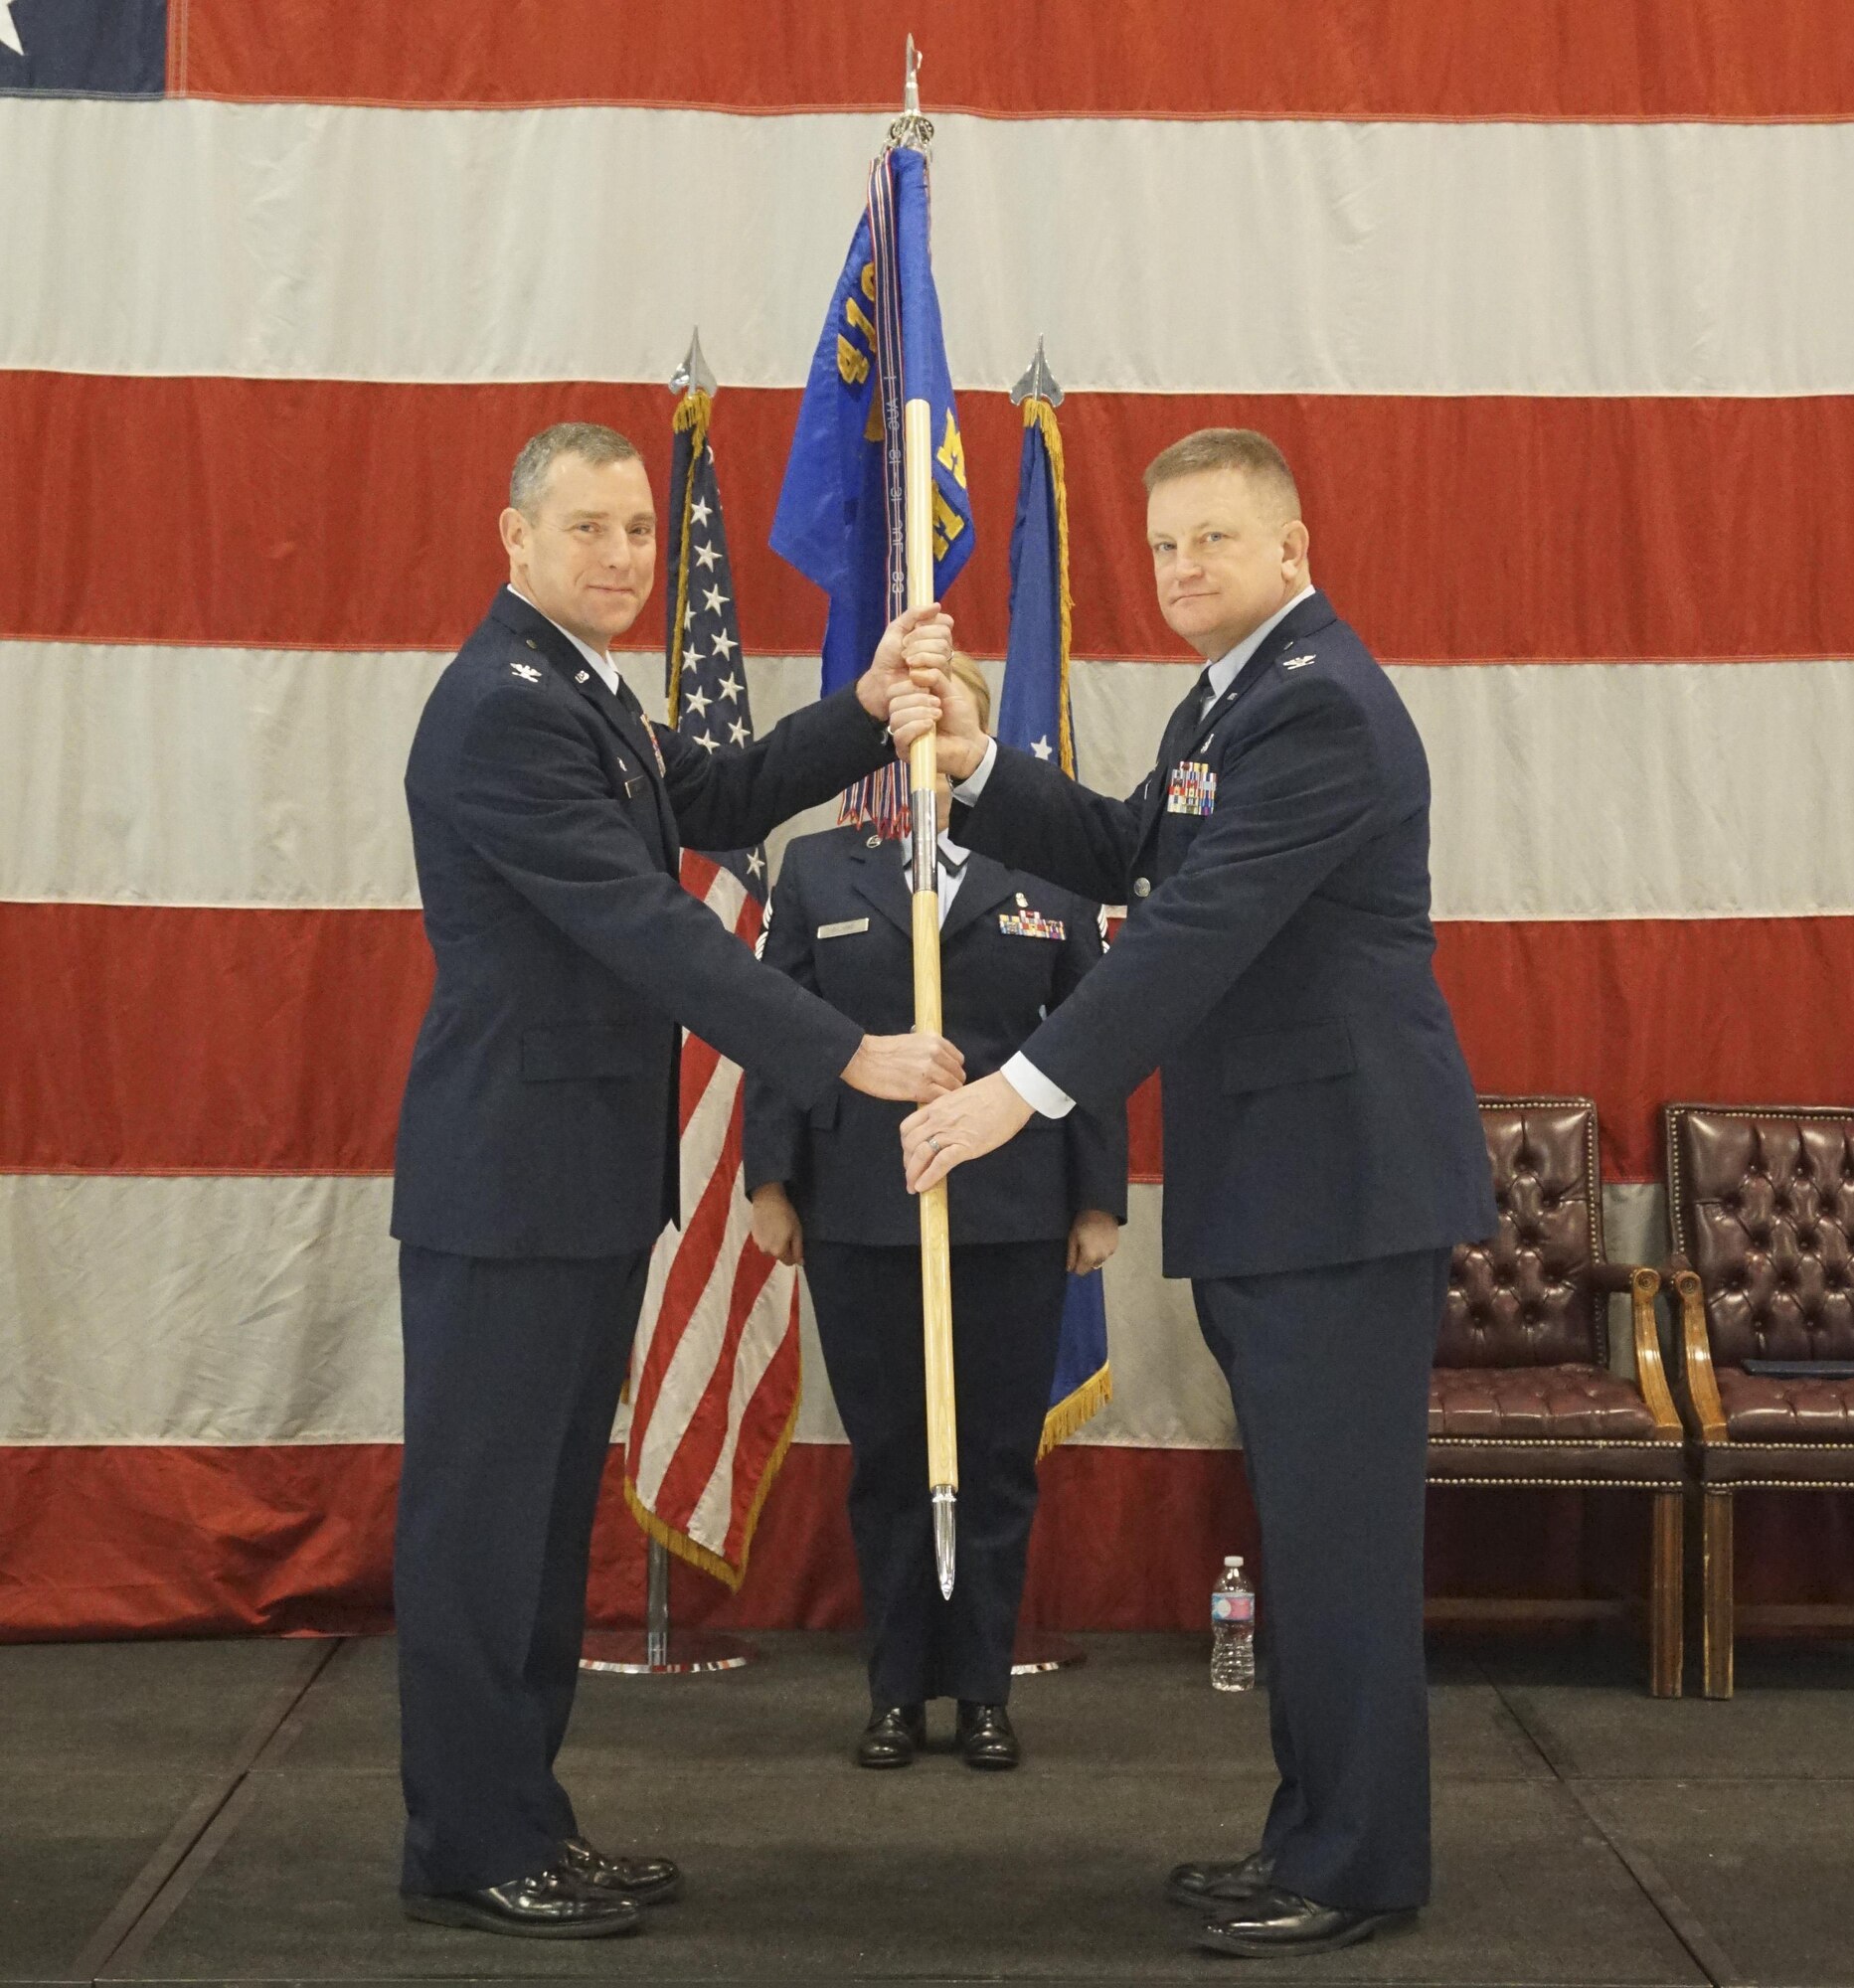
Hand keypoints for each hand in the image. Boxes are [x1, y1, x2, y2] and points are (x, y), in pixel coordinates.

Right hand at [750, 1184, 803, 1266]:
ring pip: (771, 1248)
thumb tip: (800, 1263)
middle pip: (779, 1255)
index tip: (795, 1241)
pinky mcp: (754, 1236)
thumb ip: (798, 1249)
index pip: (789, 1262)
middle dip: (784, 1247)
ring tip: (778, 1228)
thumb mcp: (797, 1232)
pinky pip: (764, 1242)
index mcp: (778, 1251)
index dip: (794, 1254)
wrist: (768, 1200)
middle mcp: (766, 1251)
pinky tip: (770, 1225)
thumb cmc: (786, 1215)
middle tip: (787, 1232)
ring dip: (775, 1243)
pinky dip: (768, 1237)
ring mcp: (758, 1244)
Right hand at [843, 1031, 964, 1102]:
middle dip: (950, 1085)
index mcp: (934, 1040)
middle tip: (937, 1091)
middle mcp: (936, 1053)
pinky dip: (937, 1103)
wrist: (862, 1058)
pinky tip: (926, 1103)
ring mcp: (930, 1071)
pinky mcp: (921, 1088)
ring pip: (953, 1088)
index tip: (943, 1078)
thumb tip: (942, 1067)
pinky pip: (941, 1099)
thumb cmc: (882, 1052)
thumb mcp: (912, 1042)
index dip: (951, 1071)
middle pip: (959, 1075)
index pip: (959, 1060)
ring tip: (931, 1098)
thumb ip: (930, 1052)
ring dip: (944, 1095)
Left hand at [857, 604, 952, 721]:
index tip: (911, 630)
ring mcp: (944, 664)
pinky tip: (911, 670)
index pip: (946, 622)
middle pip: (944, 633)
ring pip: (943, 648)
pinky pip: (941, 663)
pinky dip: (922, 662)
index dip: (928, 623)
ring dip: (919, 650)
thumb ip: (914, 614)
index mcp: (934, 635)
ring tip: (906, 659)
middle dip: (920, 637)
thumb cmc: (888, 656)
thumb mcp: (897, 628)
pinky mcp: (942, 679)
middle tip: (904, 646)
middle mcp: (942, 648)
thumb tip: (937, 605)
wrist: (882, 680)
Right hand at [889, 657, 984, 780]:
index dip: (909, 685)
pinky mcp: (905, 750)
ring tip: (937, 715)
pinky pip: (899, 735)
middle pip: (894, 702)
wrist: (969, 743)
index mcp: (908, 702)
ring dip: (918, 712)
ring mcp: (902, 734)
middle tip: (937, 703)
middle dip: (917, 699)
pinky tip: (930, 726)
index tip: (930, 689)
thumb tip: (914, 671)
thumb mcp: (949, 692)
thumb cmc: (958, 719)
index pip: (894, 690)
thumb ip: (935, 677)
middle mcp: (902, 717)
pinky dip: (915, 727)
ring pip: (896, 718)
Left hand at [901, 1071, 1033, 1192]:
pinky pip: (940, 1163)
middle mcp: (938, 1120)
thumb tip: (946, 1126)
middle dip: (907, 1162)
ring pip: (920, 1154)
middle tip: (911, 1175)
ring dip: (913, 1173)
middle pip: (910, 1144)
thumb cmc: (992, 1093)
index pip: (908, 1127)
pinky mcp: (966, 1145)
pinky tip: (923, 1186)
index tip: (909, 1155)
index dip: (905, 1145)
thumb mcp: (960, 1099)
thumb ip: (948, 1112)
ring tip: (913, 1186)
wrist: (1011, 1092)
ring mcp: (951, 1132)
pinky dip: (929, 1177)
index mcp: (936, 1107)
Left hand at [1066, 1209, 1120, 1274]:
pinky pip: (1105, 1254)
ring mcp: (1110, 1253)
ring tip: (1091, 1241)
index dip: (1075, 1266)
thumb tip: (1070, 1269)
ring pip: (1098, 1261)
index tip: (1073, 1257)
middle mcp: (1101, 1258)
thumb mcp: (1073, 1238)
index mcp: (1089, 1257)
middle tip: (1081, 1246)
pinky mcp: (1115, 1247)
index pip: (1081, 1271)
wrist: (1101, 1210)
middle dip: (1085, 1261)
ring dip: (1094, 1256)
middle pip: (1090, 1267)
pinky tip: (1099, 1239)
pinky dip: (1101, 1250)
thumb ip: (1071, 1256)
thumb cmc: (1083, 1223)